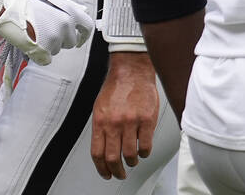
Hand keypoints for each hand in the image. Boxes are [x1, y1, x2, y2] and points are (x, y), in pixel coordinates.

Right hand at [0, 0, 91, 65]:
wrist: (3, 5)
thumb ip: (68, 6)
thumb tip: (82, 11)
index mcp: (69, 11)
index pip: (88, 27)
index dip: (84, 35)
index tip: (79, 39)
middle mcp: (65, 26)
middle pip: (71, 42)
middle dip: (61, 39)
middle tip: (46, 32)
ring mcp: (54, 39)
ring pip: (57, 50)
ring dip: (49, 45)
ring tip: (34, 32)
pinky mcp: (42, 51)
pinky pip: (46, 60)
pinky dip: (39, 55)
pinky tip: (30, 43)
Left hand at [90, 52, 158, 180]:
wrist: (132, 70)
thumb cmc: (117, 87)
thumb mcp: (100, 107)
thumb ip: (101, 128)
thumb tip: (102, 149)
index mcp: (100, 120)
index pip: (97, 153)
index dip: (101, 168)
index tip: (106, 173)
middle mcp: (114, 122)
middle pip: (113, 158)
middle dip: (117, 171)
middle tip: (120, 173)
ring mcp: (131, 122)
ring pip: (130, 154)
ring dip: (132, 162)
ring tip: (133, 160)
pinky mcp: (147, 120)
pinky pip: (146, 145)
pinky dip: (144, 153)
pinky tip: (143, 150)